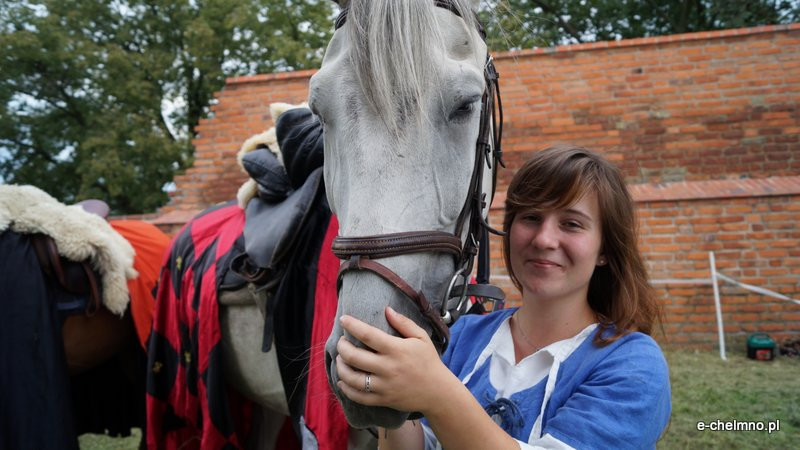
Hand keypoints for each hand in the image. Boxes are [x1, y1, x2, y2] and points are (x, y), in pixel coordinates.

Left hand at [336, 306, 455, 413]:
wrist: (438, 391)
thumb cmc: (428, 361)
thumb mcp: (421, 337)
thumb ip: (404, 322)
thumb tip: (387, 309)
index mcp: (396, 349)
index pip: (368, 335)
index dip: (352, 325)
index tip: (343, 319)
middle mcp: (388, 368)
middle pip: (354, 356)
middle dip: (342, 346)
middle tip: (341, 341)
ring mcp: (384, 386)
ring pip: (352, 378)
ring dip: (340, 367)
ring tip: (340, 359)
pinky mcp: (383, 400)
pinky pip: (358, 396)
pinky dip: (346, 389)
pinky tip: (342, 381)